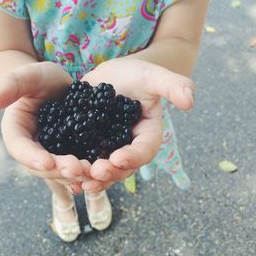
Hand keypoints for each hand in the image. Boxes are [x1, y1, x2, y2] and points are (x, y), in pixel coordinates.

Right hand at [0, 62, 86, 186]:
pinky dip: (85, 176)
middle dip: (58, 170)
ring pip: (59, 172)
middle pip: (41, 166)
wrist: (60, 86)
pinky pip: (74, 170)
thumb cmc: (40, 79)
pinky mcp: (69, 156)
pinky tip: (97, 177)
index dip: (31, 157)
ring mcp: (51, 155)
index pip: (19, 148)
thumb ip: (12, 84)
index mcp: (16, 132)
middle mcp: (31, 149)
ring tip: (91, 172)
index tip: (47, 162)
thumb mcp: (29, 76)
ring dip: (74, 176)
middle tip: (77, 169)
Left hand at [80, 57, 193, 191]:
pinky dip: (78, 170)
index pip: (145, 150)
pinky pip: (86, 161)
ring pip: (104, 169)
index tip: (118, 157)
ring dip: (93, 177)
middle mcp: (129, 146)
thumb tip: (190, 102)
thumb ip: (173, 85)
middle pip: (123, 166)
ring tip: (79, 181)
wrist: (112, 76)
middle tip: (95, 172)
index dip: (134, 156)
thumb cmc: (136, 74)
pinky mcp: (91, 145)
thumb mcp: (153, 76)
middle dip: (110, 172)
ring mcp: (109, 148)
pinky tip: (65, 175)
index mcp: (147, 134)